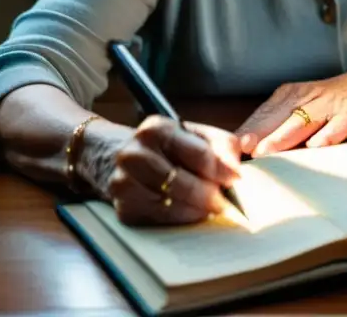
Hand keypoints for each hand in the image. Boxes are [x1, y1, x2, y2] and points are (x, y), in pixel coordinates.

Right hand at [90, 116, 241, 225]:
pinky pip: (162, 219)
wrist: (110, 155)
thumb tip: (235, 168)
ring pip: (174, 204)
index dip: (222, 169)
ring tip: (212, 206)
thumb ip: (218, 144)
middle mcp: (135, 154)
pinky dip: (182, 217)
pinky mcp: (123, 208)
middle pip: (185, 183)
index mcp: (157, 129)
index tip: (236, 179)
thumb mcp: (189, 133)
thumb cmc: (161, 145)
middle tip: (227, 201)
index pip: (199, 153)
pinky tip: (192, 212)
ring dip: (199, 209)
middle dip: (211, 194)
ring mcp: (124, 183)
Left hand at [237, 66, 346, 156]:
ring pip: (303, 120)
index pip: (262, 115)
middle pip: (277, 117)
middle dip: (257, 133)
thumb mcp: (301, 109)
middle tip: (238, 150)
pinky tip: (317, 144)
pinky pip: (339, 124)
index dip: (245, 131)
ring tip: (266, 150)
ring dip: (284, 135)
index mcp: (290, 96)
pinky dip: (329, 134)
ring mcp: (330, 107)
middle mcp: (306, 99)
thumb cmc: (330, 104)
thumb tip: (244, 150)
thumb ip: (276, 126)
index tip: (226, 149)